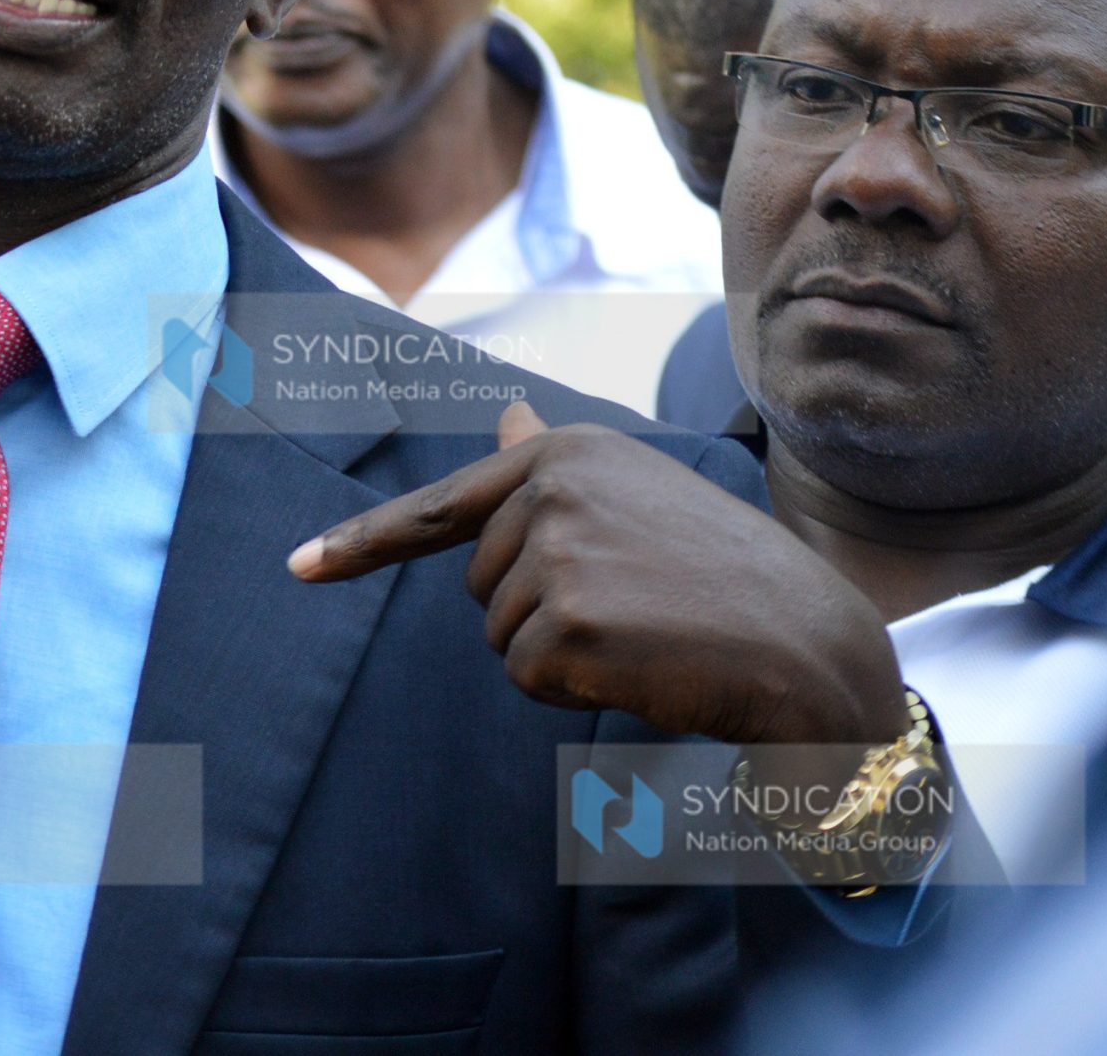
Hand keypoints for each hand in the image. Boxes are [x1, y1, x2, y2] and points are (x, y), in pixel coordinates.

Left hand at [289, 402, 907, 754]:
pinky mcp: (566, 622)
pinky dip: (572, 687)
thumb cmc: (722, 574)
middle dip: (541, 611)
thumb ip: (555, 468)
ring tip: (644, 631)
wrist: (809, 643)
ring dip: (561, 651)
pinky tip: (640, 664)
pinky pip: (524, 676)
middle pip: (479, 585)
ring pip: (500, 635)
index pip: (442, 507)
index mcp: (563, 453)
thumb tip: (508, 420)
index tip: (296, 568)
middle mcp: (550, 488)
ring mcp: (557, 552)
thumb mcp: (636, 495)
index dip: (360, 545)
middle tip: (634, 606)